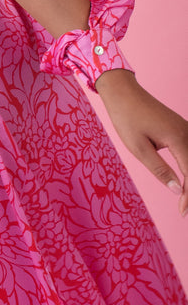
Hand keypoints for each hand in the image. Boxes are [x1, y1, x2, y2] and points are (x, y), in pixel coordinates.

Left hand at [96, 69, 187, 216]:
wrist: (123, 92)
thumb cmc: (127, 118)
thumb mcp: (138, 148)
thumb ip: (159, 169)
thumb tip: (177, 189)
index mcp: (178, 138)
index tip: (182, 211)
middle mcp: (187, 132)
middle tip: (184, 209)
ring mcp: (185, 128)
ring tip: (186, 199)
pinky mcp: (181, 128)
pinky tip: (186, 179)